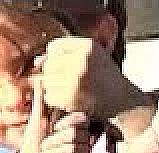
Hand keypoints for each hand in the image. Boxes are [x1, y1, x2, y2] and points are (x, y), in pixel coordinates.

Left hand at [17, 88, 92, 152]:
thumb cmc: (34, 141)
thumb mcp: (37, 119)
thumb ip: (41, 101)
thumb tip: (40, 80)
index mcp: (75, 123)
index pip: (79, 118)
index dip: (63, 124)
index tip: (53, 128)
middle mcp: (83, 136)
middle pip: (73, 134)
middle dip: (53, 141)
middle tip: (45, 145)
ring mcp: (84, 151)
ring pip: (72, 149)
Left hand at [39, 37, 153, 122]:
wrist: (122, 100)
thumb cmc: (104, 77)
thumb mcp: (93, 55)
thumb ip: (67, 52)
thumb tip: (36, 60)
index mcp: (87, 45)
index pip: (54, 46)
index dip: (55, 56)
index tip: (64, 65)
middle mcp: (81, 60)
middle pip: (48, 64)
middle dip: (53, 73)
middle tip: (68, 80)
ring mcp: (75, 79)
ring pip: (46, 80)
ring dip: (53, 87)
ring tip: (70, 89)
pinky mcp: (69, 96)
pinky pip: (48, 96)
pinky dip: (55, 99)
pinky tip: (69, 98)